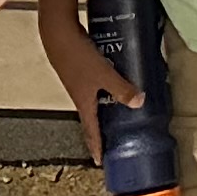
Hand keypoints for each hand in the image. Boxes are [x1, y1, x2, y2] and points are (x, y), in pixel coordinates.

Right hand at [38, 7, 139, 167]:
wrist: (57, 33)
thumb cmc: (78, 57)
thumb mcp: (104, 74)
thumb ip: (122, 88)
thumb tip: (140, 103)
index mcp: (84, 103)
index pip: (91, 131)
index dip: (97, 147)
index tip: (101, 162)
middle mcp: (80, 96)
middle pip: (93, 117)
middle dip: (104, 129)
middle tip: (116, 137)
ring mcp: (78, 82)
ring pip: (95, 100)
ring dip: (107, 106)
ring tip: (122, 108)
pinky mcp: (80, 68)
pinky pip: (95, 84)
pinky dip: (106, 86)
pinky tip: (117, 78)